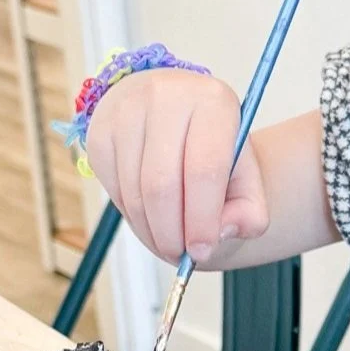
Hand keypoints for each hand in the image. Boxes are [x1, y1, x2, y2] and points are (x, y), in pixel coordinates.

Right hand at [84, 68, 267, 263]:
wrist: (178, 120)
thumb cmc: (215, 153)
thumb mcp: (247, 180)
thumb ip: (250, 213)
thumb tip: (222, 231)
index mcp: (214, 101)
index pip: (205, 167)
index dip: (202, 218)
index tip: (202, 251)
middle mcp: (167, 95)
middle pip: (162, 184)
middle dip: (171, 232)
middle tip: (180, 255)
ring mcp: (126, 110)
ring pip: (134, 191)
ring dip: (150, 230)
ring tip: (169, 240)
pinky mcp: (100, 130)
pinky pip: (112, 189)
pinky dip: (132, 216)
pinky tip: (150, 218)